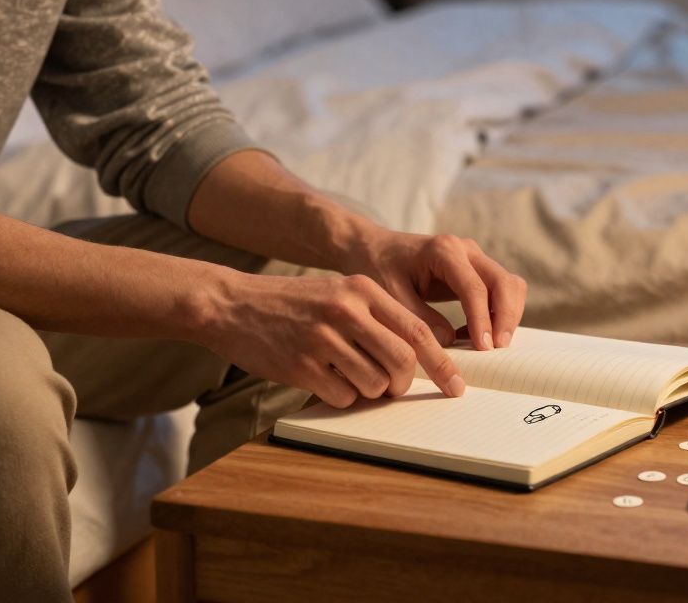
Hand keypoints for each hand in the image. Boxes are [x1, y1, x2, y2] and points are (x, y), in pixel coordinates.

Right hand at [203, 272, 464, 407]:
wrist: (231, 305)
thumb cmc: (292, 304)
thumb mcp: (338, 293)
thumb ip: (376, 316)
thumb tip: (418, 356)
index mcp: (361, 290)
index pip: (417, 331)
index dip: (442, 363)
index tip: (456, 385)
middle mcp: (345, 311)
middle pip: (402, 361)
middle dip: (405, 383)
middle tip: (394, 388)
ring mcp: (322, 339)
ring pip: (374, 383)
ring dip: (370, 391)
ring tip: (349, 376)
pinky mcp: (301, 365)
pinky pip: (342, 396)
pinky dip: (342, 397)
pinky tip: (324, 380)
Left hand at [344, 231, 527, 350]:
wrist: (374, 248)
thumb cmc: (379, 268)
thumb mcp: (391, 294)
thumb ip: (419, 318)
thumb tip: (450, 342)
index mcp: (444, 251)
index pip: (475, 288)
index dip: (482, 320)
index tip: (483, 348)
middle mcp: (466, 249)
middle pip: (504, 282)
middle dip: (506, 317)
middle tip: (497, 349)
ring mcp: (474, 257)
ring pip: (510, 285)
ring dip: (507, 315)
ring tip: (489, 345)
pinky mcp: (476, 270)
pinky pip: (500, 290)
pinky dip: (498, 313)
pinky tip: (476, 335)